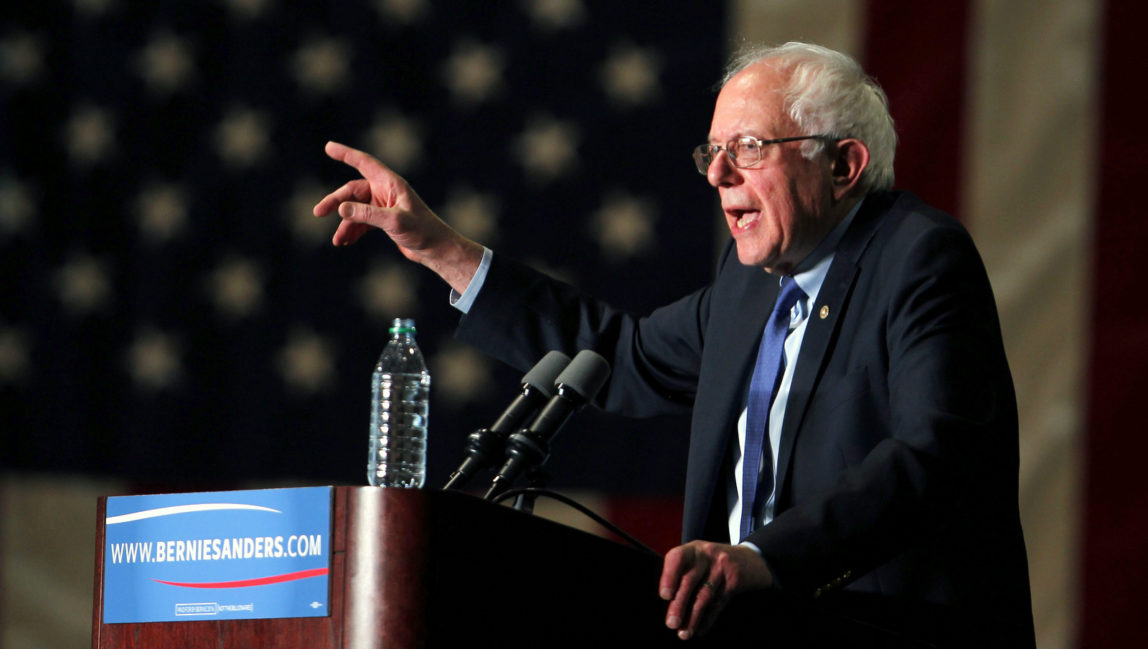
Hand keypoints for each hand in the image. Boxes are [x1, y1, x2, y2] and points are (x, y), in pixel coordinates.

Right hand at [314, 141, 482, 291]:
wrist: (437, 250)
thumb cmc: (423, 232)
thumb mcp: (395, 222)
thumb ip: (367, 215)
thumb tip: (341, 209)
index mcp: (391, 184)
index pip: (364, 163)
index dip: (346, 154)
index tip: (328, 147)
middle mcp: (386, 192)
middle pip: (353, 190)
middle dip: (336, 202)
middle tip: (318, 212)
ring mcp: (384, 206)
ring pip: (355, 209)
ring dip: (345, 223)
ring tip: (337, 240)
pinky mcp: (384, 220)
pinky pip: (362, 221)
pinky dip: (353, 230)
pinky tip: (346, 242)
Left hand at [659, 540, 772, 639]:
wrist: (751, 558)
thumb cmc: (713, 561)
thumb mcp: (698, 557)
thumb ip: (682, 571)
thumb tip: (667, 601)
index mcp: (693, 549)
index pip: (677, 558)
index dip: (669, 577)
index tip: (664, 596)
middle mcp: (707, 556)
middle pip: (690, 580)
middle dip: (679, 604)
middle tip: (671, 624)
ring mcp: (722, 569)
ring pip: (704, 595)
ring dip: (693, 617)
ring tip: (684, 633)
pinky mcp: (734, 582)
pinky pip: (718, 604)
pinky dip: (708, 619)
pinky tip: (699, 630)